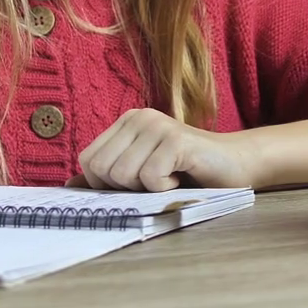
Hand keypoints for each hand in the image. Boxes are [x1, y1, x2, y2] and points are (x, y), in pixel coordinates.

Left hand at [71, 108, 254, 191]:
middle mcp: (139, 117)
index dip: (105, 184)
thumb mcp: (142, 174)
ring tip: (171, 177)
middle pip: (100, 170)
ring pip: (123, 175)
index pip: (88, 161)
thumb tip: (69, 186)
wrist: (238, 165)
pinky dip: (165, 189)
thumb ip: (108, 178)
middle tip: (155, 182)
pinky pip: (149, 178)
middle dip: (125, 188)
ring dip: (147, 190)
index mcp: (126, 122)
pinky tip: (182, 177)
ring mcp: (157, 126)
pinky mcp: (176, 140)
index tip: (136, 183)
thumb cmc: (188, 173)